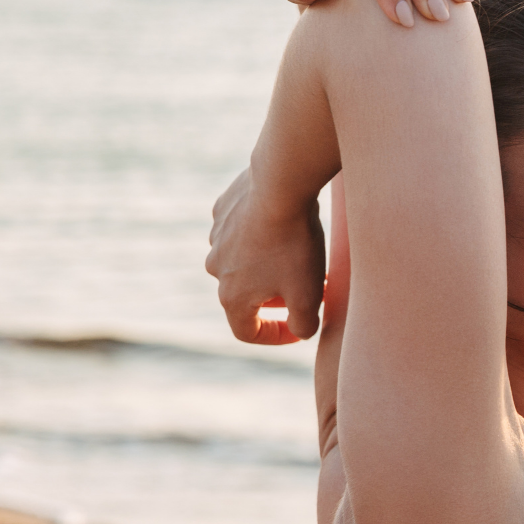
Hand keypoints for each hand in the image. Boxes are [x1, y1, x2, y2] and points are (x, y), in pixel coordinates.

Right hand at [206, 168, 326, 344]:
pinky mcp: (222, 211)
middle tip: (306, 288)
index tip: (298, 328)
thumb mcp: (308, 296)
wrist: (280, 185)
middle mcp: (215, 268)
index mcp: (231, 296)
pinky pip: (242, 232)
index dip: (275, 337)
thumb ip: (304, 326)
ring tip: (300, 257)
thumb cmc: (295, 245)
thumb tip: (300, 331)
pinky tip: (286, 226)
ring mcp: (215, 237)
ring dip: (269, 267)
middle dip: (277, 298)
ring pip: (243, 262)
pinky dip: (262, 237)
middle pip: (246, 296)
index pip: (246, 332)